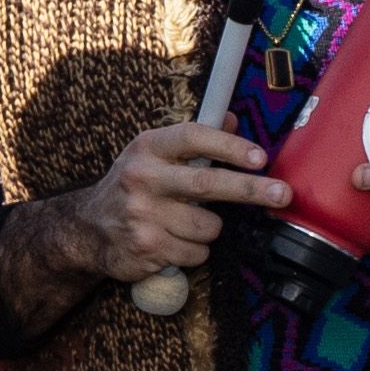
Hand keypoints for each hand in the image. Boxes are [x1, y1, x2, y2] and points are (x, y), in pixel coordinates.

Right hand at [40, 120, 285, 288]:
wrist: (87, 227)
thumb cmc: (136, 185)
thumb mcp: (156, 155)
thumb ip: (196, 140)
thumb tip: (232, 117)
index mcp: (148, 148)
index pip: (192, 139)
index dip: (229, 146)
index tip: (260, 158)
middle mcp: (142, 178)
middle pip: (207, 185)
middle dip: (250, 190)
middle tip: (282, 194)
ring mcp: (141, 215)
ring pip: (208, 227)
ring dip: (210, 230)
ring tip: (187, 222)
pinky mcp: (145, 247)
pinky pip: (196, 253)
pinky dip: (195, 251)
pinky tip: (174, 242)